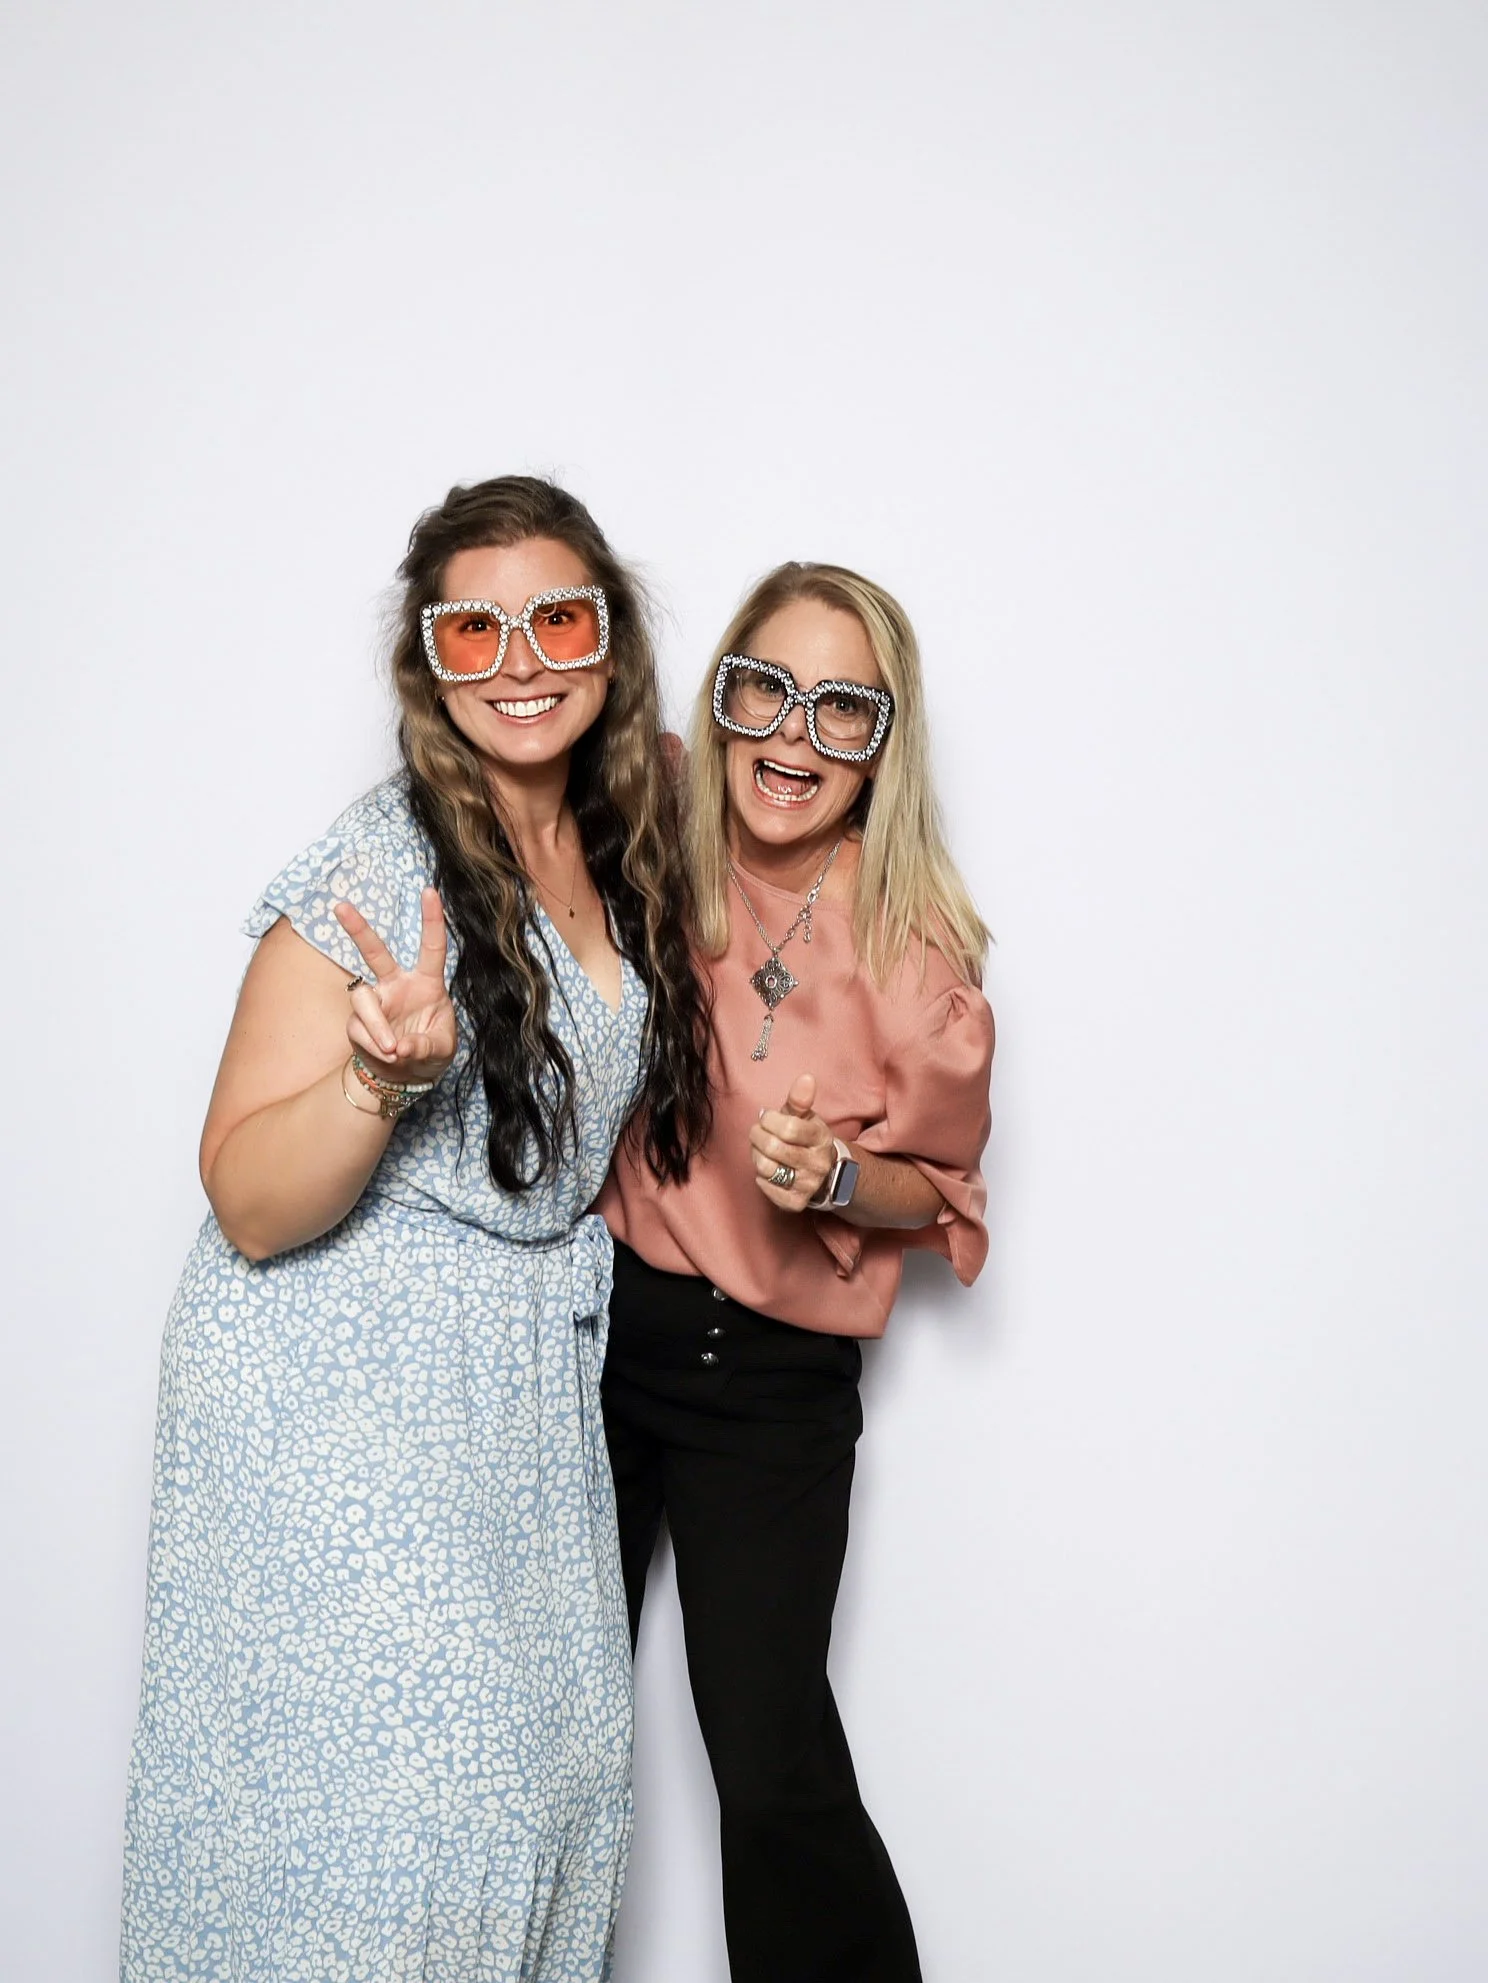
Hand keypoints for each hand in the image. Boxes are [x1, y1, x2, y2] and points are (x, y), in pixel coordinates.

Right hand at [333, 888, 457, 1084]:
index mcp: (426, 983)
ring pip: (363, 999)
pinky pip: (359, 1029)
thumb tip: (400, 1047)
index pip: (431, 948)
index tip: (430, 891)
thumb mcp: (441, 1049)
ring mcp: (375, 1002)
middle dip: (358, 929)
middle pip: (375, 952)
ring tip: (393, 1051)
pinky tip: (386, 1056)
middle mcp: (397, 985)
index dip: (432, 920)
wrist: (406, 1076)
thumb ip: (425, 1045)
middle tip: (340, 906)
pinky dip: (374, 1045)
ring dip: (377, 1027)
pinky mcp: (357, 1022)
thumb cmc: (430, 1052)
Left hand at [749, 1072, 836, 1213]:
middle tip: (758, 1134)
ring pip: (767, 1168)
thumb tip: (806, 1078)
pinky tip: (768, 1170)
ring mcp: (809, 1184)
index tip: (767, 1119)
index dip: (770, 1121)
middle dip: (758, 1137)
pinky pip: (767, 1188)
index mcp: (822, 1138)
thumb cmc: (805, 1138)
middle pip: (773, 1148)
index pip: (789, 1128)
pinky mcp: (796, 1202)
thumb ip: (800, 1099)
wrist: (822, 1172)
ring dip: (757, 1156)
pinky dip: (761, 1178)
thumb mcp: (804, 1117)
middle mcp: (818, 1163)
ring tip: (762, 1151)